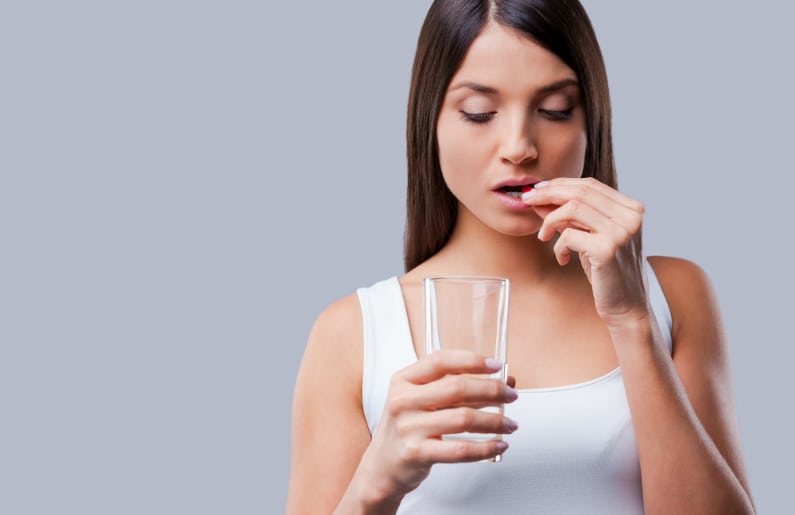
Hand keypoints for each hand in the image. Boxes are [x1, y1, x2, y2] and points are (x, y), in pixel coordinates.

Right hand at [357, 349, 517, 501]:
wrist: (382, 467)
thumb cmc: (407, 429)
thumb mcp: (420, 401)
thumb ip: (456, 388)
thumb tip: (504, 381)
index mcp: (403, 380)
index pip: (440, 360)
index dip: (472, 360)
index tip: (496, 365)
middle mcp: (402, 401)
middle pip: (457, 387)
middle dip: (492, 390)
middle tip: (511, 396)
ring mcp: (408, 427)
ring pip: (464, 419)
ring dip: (495, 421)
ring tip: (510, 423)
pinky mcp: (417, 453)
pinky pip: (461, 449)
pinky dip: (486, 447)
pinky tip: (499, 445)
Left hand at [522, 177, 648, 323]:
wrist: (625, 306)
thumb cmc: (606, 271)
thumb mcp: (588, 237)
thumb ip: (569, 216)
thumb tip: (538, 197)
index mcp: (631, 208)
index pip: (590, 184)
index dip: (560, 184)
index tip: (537, 190)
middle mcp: (631, 216)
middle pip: (581, 191)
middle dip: (548, 193)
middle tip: (527, 200)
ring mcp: (621, 231)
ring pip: (572, 208)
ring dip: (549, 220)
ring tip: (543, 236)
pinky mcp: (607, 249)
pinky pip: (568, 235)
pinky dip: (558, 246)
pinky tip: (562, 258)